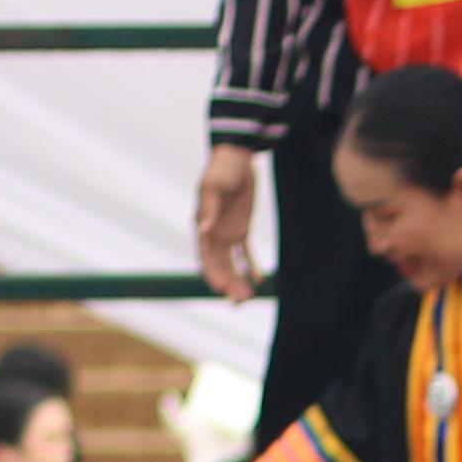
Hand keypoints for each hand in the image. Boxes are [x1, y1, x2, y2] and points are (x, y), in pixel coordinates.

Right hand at [193, 142, 264, 299]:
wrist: (237, 160)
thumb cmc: (221, 171)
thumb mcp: (214, 187)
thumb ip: (209, 208)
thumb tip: (203, 229)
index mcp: (202, 226)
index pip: (205, 256)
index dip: (212, 274)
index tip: (221, 289)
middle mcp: (212, 233)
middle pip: (219, 265)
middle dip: (228, 284)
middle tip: (239, 302)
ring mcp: (227, 232)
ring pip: (232, 263)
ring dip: (239, 279)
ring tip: (249, 297)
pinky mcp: (241, 228)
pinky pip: (246, 252)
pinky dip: (252, 265)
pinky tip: (260, 279)